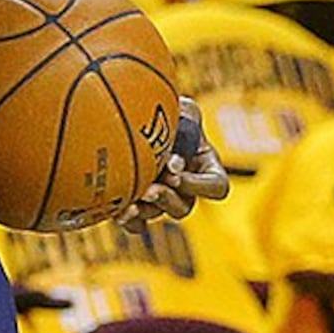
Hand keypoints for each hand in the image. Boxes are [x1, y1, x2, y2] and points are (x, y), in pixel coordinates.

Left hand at [117, 95, 232, 225]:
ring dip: (145, 209)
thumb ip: (187, 119)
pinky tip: (117, 210)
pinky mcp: (137, 206)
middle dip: (166, 198)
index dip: (199, 185)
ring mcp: (160, 199)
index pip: (216, 187)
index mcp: (204, 167)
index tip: (176, 174)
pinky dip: (128, 219)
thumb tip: (175, 153)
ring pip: (158, 215)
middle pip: (184, 206)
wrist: (132, 117)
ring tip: (129, 201)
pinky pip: (136, 223)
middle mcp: (185, 187)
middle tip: (150, 189)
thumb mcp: (181, 108)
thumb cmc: (164, 109)